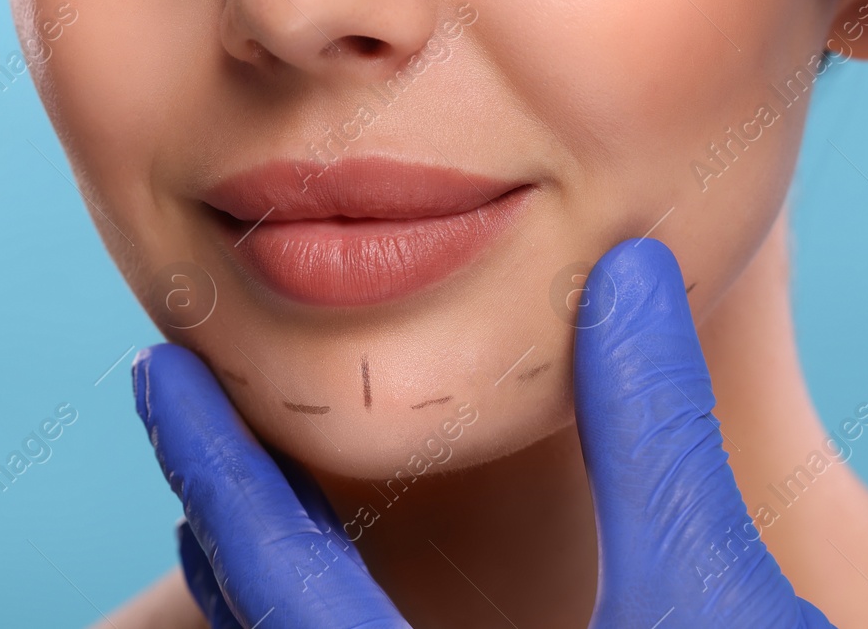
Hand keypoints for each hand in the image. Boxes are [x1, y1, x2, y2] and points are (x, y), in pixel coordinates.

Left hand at [132, 239, 835, 627]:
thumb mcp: (713, 605)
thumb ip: (659, 441)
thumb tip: (630, 271)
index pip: (276, 575)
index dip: (212, 459)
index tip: (154, 367)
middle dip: (223, 516)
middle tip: (192, 416)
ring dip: (264, 588)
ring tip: (247, 503)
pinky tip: (345, 598)